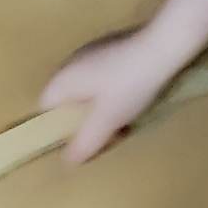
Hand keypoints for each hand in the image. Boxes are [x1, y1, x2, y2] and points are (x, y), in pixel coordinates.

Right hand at [40, 0, 207, 163]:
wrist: (162, 46)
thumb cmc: (129, 84)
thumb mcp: (106, 120)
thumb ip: (85, 142)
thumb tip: (67, 161)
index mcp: (65, 76)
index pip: (45, 105)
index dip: (55, 126)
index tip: (74, 139)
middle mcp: (73, 60)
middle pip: (67, 98)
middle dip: (82, 119)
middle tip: (101, 135)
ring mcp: (94, 51)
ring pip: (87, 88)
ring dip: (100, 108)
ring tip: (121, 122)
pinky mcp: (114, 47)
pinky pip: (103, 77)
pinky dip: (113, 93)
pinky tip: (133, 100)